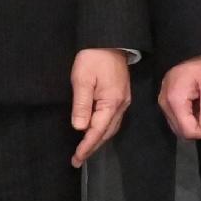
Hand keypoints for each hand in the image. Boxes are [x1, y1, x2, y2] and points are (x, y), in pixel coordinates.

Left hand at [67, 49, 132, 167]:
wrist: (110, 41)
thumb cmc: (93, 58)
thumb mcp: (82, 79)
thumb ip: (82, 105)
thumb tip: (80, 128)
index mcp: (112, 102)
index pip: (97, 131)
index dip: (86, 146)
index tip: (76, 158)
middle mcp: (121, 105)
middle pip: (106, 133)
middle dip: (92, 147)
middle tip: (77, 160)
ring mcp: (123, 101)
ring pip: (111, 128)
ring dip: (98, 140)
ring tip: (84, 151)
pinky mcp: (121, 97)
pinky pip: (112, 120)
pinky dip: (102, 130)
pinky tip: (94, 132)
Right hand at [158, 55, 200, 141]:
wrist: (187, 47)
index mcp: (175, 101)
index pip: (187, 131)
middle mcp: (165, 105)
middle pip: (181, 132)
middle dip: (199, 131)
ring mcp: (163, 102)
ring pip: (177, 127)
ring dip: (194, 126)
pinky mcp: (164, 100)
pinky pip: (175, 118)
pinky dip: (188, 120)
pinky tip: (198, 110)